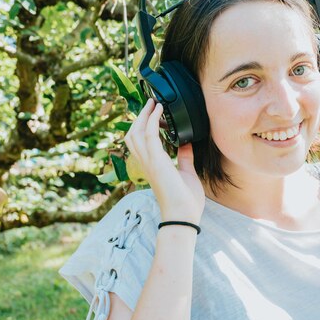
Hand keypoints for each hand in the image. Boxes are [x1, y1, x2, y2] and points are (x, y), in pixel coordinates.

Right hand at [124, 99, 204, 222]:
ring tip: (153, 103)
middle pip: (132, 135)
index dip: (141, 126)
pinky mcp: (157, 162)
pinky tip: (159, 111)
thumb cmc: (185, 201)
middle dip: (139, 117)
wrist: (184, 216)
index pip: (139, 143)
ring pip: (136, 133)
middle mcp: (147, 163)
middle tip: (149, 103)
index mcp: (152, 167)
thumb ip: (184, 158)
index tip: (151, 113)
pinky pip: (149, 136)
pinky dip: (153, 120)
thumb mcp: (187, 173)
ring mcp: (150, 162)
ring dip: (144, 116)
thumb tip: (187, 144)